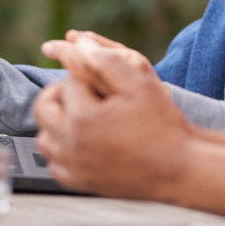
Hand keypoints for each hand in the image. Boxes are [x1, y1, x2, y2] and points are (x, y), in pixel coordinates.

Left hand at [33, 38, 191, 199]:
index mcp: (83, 118)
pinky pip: (54, 162)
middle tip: (86, 90)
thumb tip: (77, 43)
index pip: (69, 80)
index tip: (108, 79)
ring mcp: (72, 167)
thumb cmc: (162, 123)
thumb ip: (105, 59)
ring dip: (58, 120)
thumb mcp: (139, 82)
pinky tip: (84, 138)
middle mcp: (70, 145)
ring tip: (84, 112)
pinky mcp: (79, 182)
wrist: (179, 168)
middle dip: (62, 92)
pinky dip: (62, 147)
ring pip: (44, 136)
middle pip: (44, 107)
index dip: (87, 73)